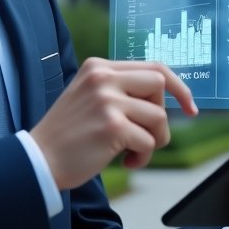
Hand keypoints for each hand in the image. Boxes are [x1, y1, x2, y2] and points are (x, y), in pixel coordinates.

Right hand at [30, 58, 197, 189]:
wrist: (39, 160)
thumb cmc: (68, 135)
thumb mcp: (89, 96)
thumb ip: (119, 89)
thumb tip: (163, 96)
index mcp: (99, 67)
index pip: (153, 65)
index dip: (178, 86)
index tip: (190, 107)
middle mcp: (103, 78)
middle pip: (159, 83)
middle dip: (164, 113)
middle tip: (151, 135)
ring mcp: (107, 100)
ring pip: (159, 115)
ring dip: (154, 140)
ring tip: (133, 151)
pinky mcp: (112, 126)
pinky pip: (149, 141)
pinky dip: (143, 156)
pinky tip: (126, 162)